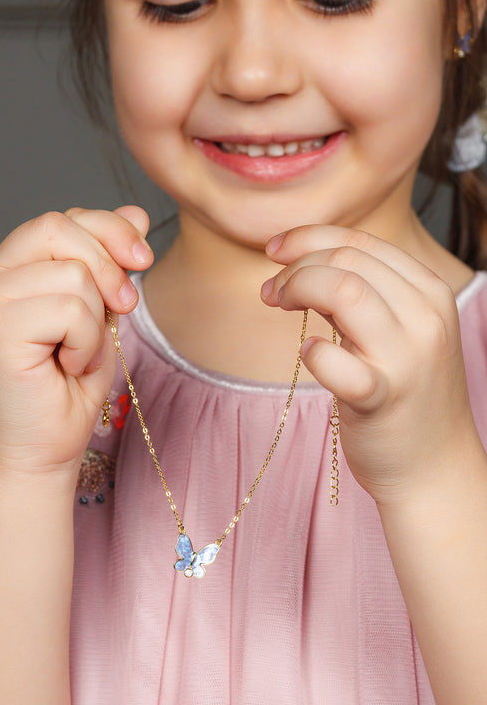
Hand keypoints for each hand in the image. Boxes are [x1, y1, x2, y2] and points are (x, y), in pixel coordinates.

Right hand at [0, 206, 152, 478]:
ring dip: (96, 322)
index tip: (144, 259)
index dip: (112, 230)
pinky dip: (86, 343)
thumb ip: (110, 260)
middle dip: (109, 266)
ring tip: (78, 352)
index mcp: (13, 263)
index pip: (65, 217)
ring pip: (74, 274)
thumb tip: (136, 214)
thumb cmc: (70, 381)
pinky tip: (66, 365)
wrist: (48, 444)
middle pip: (61, 226)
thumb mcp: (101, 308)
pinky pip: (71, 310)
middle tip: (123, 308)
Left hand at [261, 225, 478, 505]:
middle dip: (296, 266)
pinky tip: (310, 354)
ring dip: (297, 289)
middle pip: (347, 260)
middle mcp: (425, 317)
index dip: (308, 237)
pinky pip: (335, 361)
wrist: (435, 467)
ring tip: (277, 306)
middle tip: (271, 292)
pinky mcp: (383, 398)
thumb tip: (301, 261)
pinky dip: (313, 352)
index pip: (361, 241)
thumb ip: (361, 294)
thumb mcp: (399, 331)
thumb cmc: (405, 394)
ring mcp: (408, 358)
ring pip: (343, 290)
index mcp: (430, 292)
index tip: (274, 250)